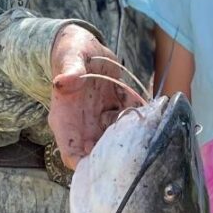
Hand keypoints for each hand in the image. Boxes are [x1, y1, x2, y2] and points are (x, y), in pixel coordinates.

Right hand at [48, 25, 139, 169]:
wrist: (85, 46)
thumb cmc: (71, 51)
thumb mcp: (70, 56)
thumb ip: (69, 70)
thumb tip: (63, 82)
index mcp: (65, 119)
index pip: (71, 154)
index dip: (86, 166)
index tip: (105, 165)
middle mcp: (82, 126)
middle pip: (97, 155)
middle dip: (115, 155)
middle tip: (134, 147)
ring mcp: (99, 121)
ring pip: (116, 142)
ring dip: (131, 138)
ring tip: (144, 125)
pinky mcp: (114, 112)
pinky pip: (129, 123)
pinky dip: (140, 120)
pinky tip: (149, 110)